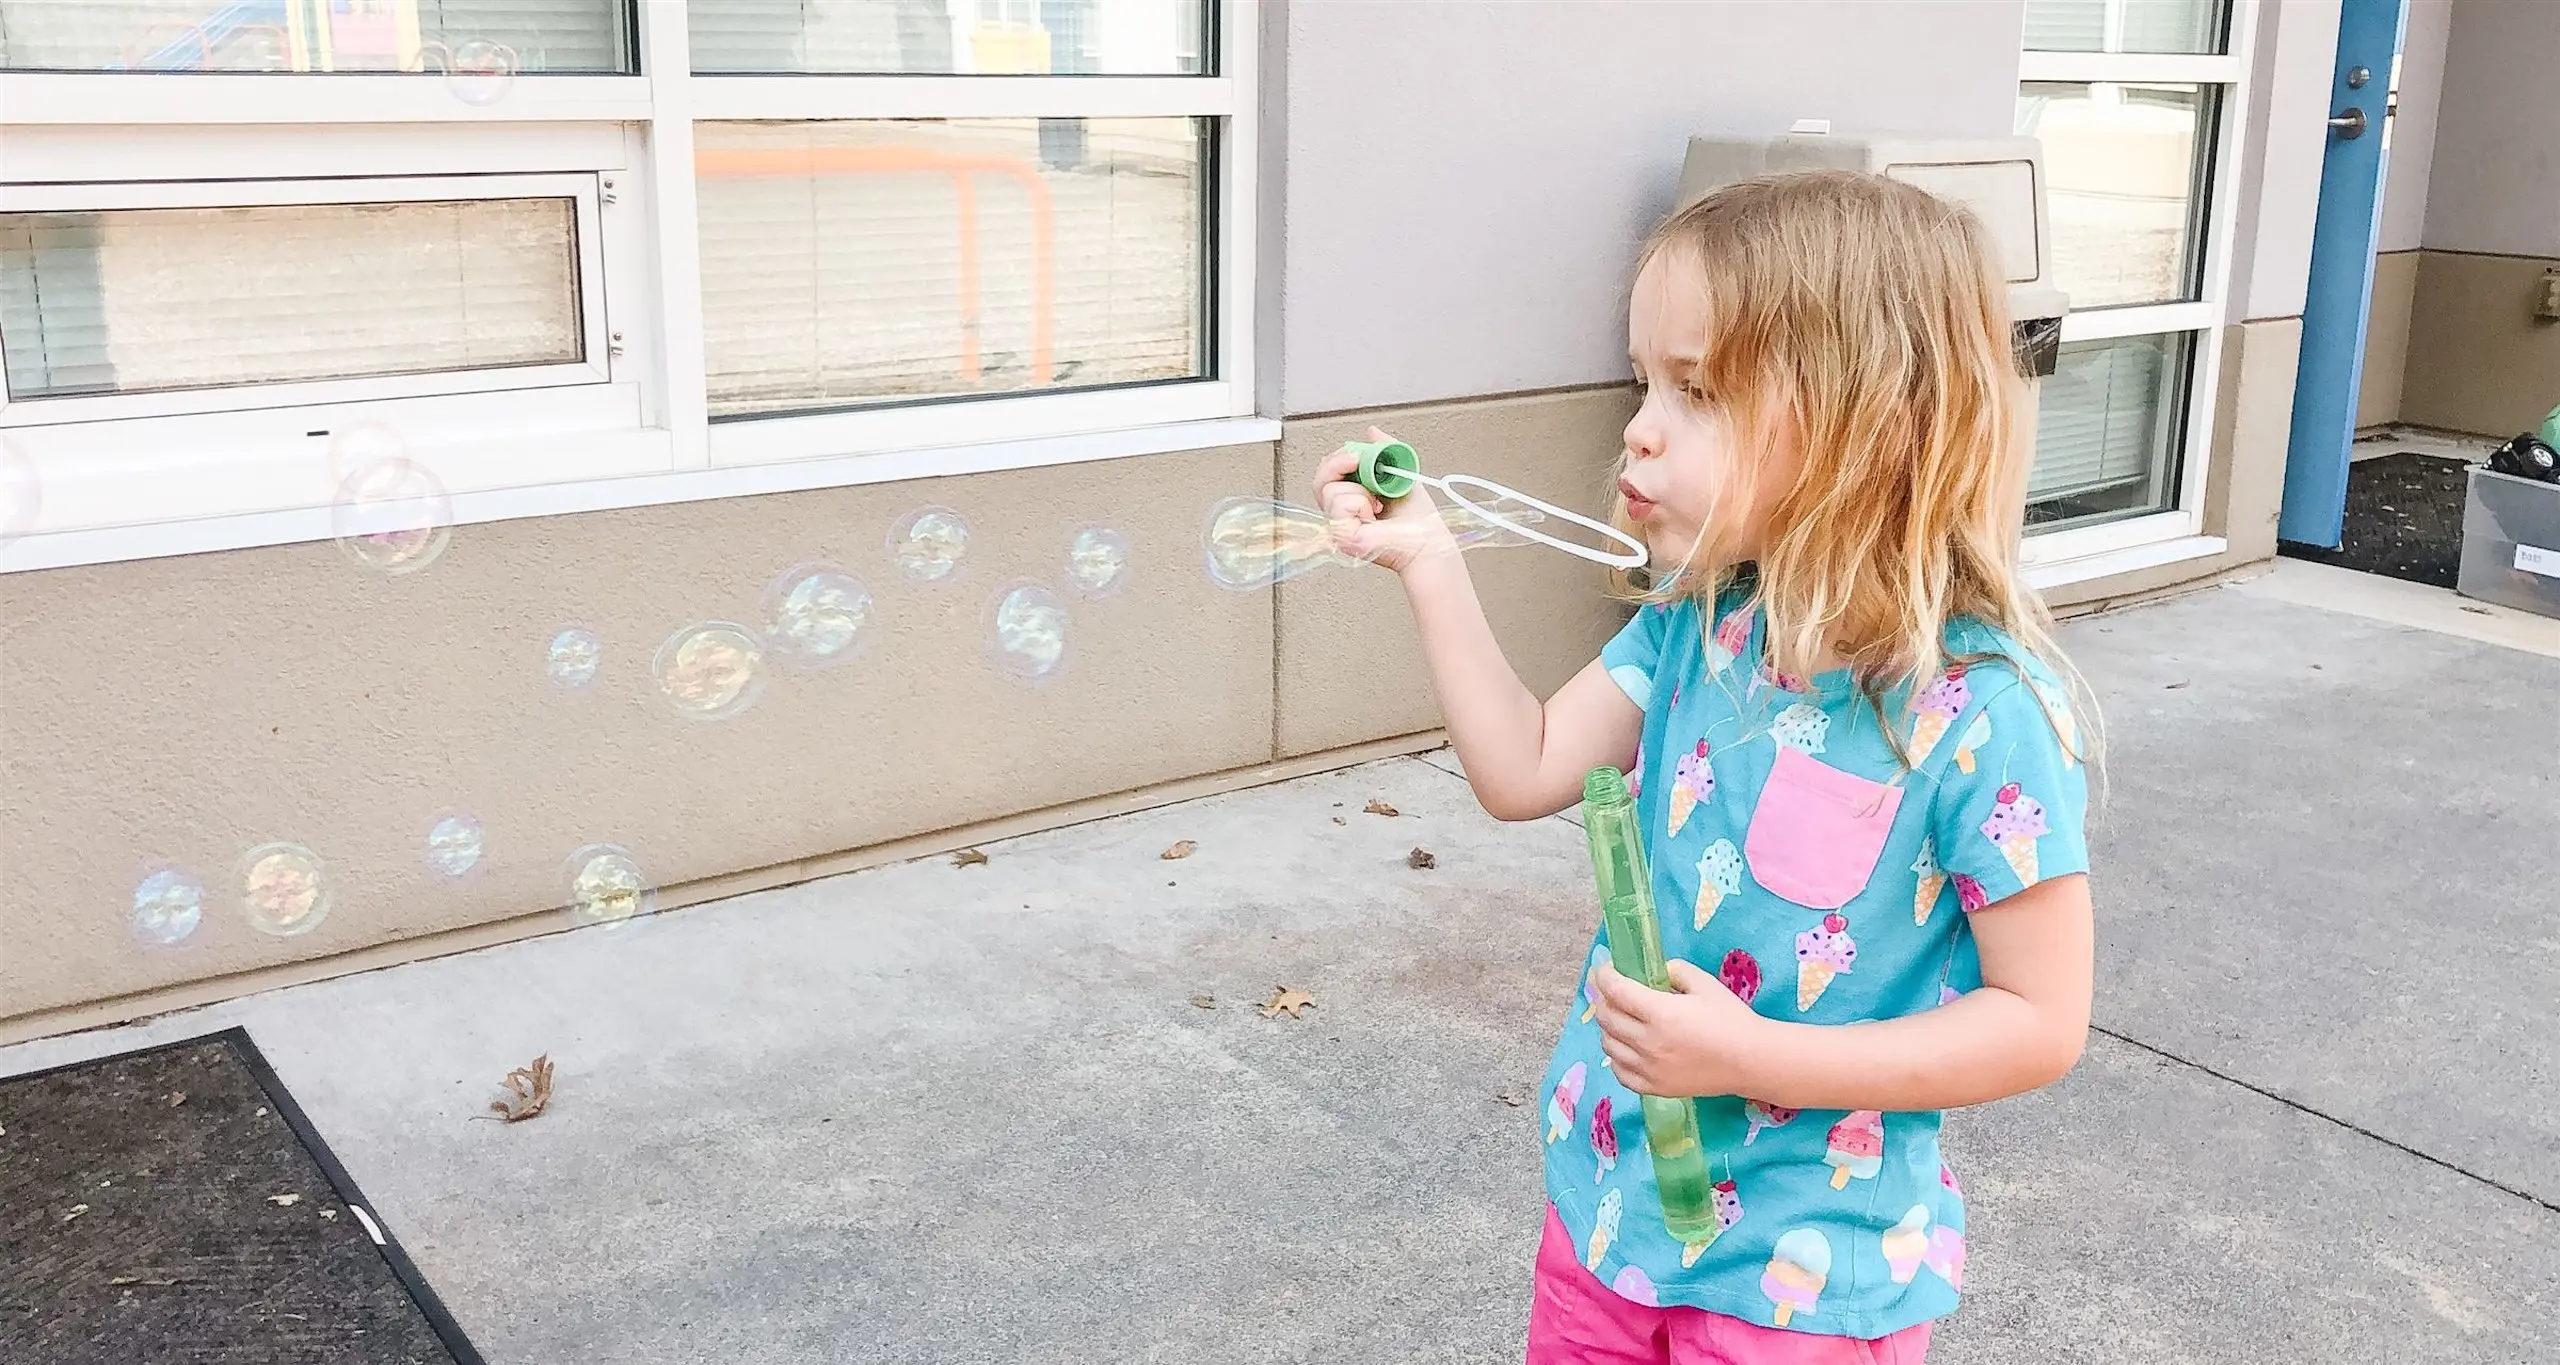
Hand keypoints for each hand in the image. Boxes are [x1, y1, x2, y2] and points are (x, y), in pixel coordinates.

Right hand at [1311, 426, 1456, 573]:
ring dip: (1359, 489)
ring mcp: (1340, 526)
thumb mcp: (1399, 472)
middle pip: (1319, 480)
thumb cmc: (1418, 518)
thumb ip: (1384, 451)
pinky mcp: (1342, 536)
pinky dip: (1360, 502)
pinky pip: (1339, 505)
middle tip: (1359, 463)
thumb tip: (1371, 433)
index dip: (1337, 459)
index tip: (1358, 453)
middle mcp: (1341, 514)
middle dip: (1338, 463)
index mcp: (1350, 498)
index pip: (1326, 473)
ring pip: (1329, 490)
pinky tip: (1374, 513)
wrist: (1429, 539)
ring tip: (1377, 503)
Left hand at [1589, 959, 1770, 1098]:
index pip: (1616, 991)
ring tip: (1619, 1018)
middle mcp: (1649, 1043)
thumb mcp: (1704, 983)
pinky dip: (1616, 1057)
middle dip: (1603, 999)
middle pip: (1607, 1017)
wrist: (1751, 1061)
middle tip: (1611, 991)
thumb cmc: (1731, 1019)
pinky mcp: (1654, 1088)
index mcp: (1661, 1013)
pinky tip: (1626, 1047)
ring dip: (1608, 1027)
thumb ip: (1674, 971)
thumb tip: (1654, 971)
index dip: (1605, 976)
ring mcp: (1649, 1068)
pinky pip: (1620, 1072)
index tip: (1604, 970)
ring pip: (1609, 1044)